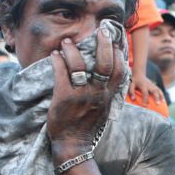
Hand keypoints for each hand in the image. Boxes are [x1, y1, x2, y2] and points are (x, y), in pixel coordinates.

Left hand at [48, 24, 126, 146]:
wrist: (73, 146)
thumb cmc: (87, 127)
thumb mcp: (104, 110)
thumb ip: (108, 93)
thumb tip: (111, 78)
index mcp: (108, 96)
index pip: (119, 70)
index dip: (118, 53)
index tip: (115, 40)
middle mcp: (97, 94)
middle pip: (105, 64)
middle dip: (103, 43)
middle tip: (101, 29)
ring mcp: (81, 95)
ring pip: (80, 65)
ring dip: (73, 49)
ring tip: (67, 41)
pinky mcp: (64, 97)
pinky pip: (61, 73)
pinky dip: (58, 61)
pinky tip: (55, 55)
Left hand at [129, 72, 163, 104]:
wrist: (139, 74)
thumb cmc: (134, 81)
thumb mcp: (131, 85)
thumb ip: (131, 91)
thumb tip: (133, 99)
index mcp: (143, 85)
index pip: (145, 93)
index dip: (145, 99)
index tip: (145, 105)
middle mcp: (149, 85)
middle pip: (154, 91)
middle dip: (157, 98)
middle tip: (158, 104)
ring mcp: (153, 85)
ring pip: (158, 90)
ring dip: (161, 96)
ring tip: (163, 103)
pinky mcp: (155, 86)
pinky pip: (159, 90)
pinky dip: (162, 95)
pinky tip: (163, 100)